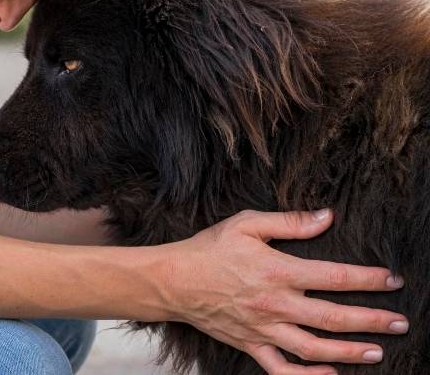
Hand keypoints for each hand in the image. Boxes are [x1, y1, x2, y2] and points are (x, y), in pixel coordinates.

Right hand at [165, 209, 407, 374]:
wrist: (173, 280)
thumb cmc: (209, 248)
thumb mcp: (247, 224)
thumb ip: (289, 222)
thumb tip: (326, 217)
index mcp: (278, 270)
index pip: (334, 276)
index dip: (367, 279)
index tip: (392, 279)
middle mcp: (276, 304)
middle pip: (334, 317)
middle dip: (372, 320)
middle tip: (401, 322)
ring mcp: (264, 329)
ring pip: (315, 348)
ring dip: (350, 351)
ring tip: (378, 351)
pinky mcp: (251, 345)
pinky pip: (283, 369)